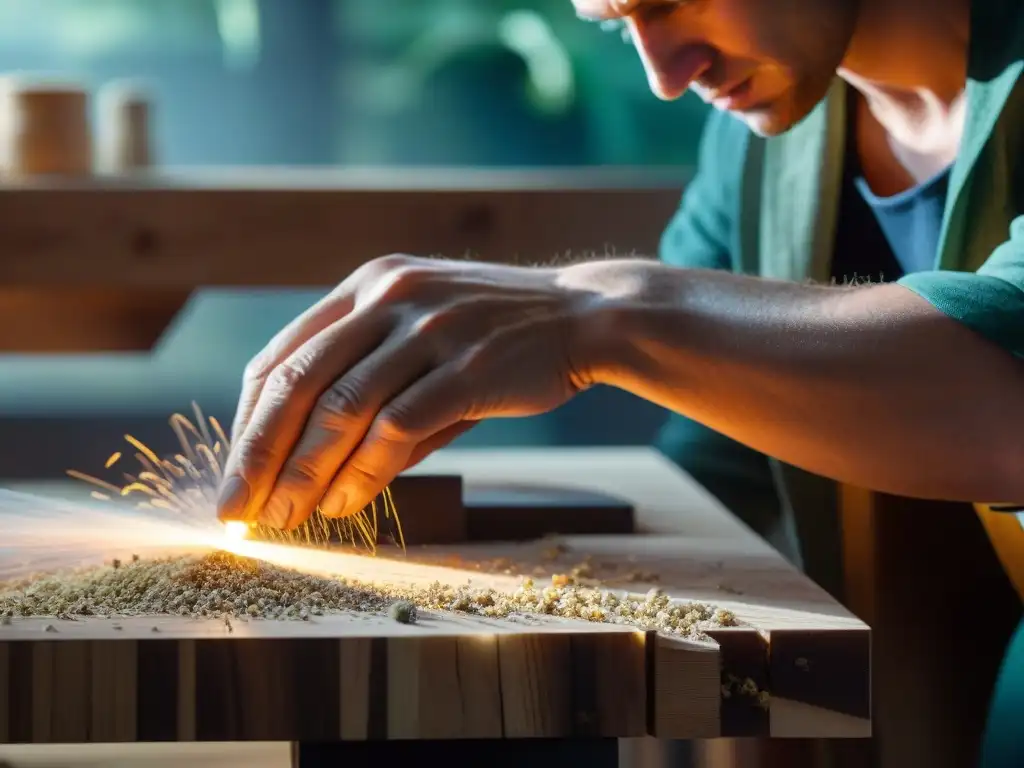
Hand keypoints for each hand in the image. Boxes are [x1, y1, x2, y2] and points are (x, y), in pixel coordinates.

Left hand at [217, 254, 597, 528]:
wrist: (583, 315)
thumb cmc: (495, 334)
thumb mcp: (424, 335)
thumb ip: (370, 384)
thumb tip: (318, 470)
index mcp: (369, 286)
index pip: (283, 357)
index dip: (249, 421)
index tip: (236, 471)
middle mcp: (390, 298)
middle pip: (299, 383)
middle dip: (258, 454)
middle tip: (237, 509)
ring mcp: (430, 330)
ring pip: (342, 409)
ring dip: (304, 472)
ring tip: (285, 517)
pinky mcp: (469, 367)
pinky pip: (398, 427)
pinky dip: (363, 472)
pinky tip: (345, 504)